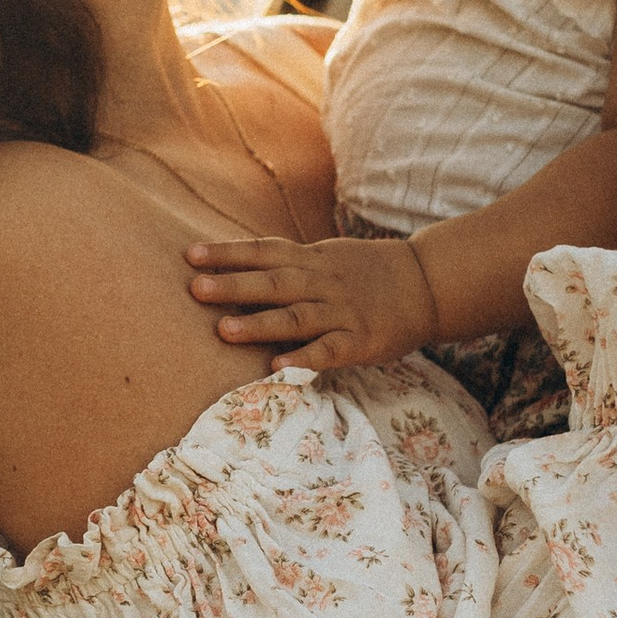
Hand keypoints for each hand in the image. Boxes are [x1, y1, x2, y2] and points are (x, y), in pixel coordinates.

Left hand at [185, 227, 437, 369]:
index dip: (228, 253)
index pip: (264, 252)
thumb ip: (287, 264)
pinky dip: (303, 358)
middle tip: (194, 289)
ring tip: (223, 330)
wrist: (426, 283)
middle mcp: (323, 282)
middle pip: (274, 282)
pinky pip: (329, 350)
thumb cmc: (365, 273)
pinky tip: (276, 366)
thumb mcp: (326, 257)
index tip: (190, 255)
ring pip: (297, 317)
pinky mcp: (361, 341)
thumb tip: (233, 269)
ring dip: (259, 324)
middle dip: (233, 285)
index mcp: (312, 260)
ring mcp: (342, 312)